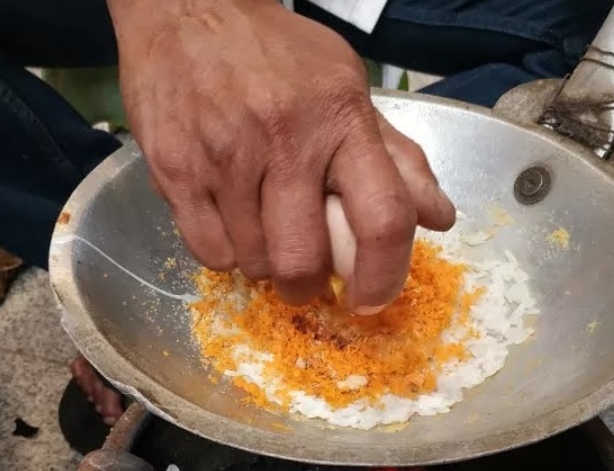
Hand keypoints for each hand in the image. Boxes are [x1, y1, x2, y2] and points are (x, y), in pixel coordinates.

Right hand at [111, 0, 455, 310]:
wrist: (188, 9)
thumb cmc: (274, 54)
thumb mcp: (347, 87)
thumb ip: (395, 158)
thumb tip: (438, 218)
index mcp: (340, 119)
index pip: (382, 217)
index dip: (385, 275)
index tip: (373, 299)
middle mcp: (284, 140)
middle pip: (304, 260)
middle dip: (308, 284)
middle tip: (306, 273)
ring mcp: (225, 158)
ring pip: (254, 263)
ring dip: (264, 263)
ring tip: (262, 228)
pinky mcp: (175, 171)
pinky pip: (208, 254)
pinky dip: (224, 253)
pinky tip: (229, 219)